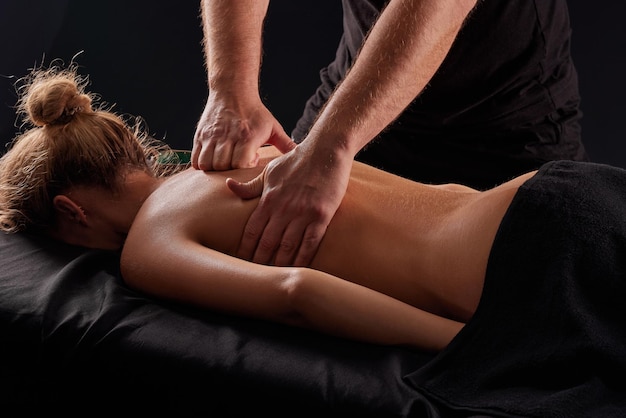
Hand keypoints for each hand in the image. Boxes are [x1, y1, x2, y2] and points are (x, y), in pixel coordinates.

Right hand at [192, 93, 293, 170]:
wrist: (233, 91)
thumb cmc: (255, 112)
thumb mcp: (272, 127)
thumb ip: (285, 143)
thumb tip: (302, 154)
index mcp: (247, 136)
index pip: (240, 163)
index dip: (245, 167)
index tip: (250, 160)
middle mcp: (227, 136)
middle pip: (222, 166)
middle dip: (230, 171)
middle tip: (237, 163)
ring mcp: (211, 136)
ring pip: (207, 164)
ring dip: (215, 169)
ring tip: (225, 162)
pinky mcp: (199, 136)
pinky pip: (196, 159)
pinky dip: (202, 165)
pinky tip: (213, 160)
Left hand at [226, 143, 351, 265]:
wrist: (326, 151)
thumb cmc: (297, 160)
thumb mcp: (269, 170)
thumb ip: (251, 186)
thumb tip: (229, 186)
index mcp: (269, 199)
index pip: (252, 230)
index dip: (245, 248)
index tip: (239, 261)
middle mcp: (284, 208)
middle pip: (267, 242)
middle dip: (259, 261)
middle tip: (254, 277)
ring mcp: (303, 213)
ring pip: (288, 246)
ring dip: (280, 264)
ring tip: (274, 277)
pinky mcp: (321, 216)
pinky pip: (310, 243)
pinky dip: (304, 258)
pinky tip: (299, 269)